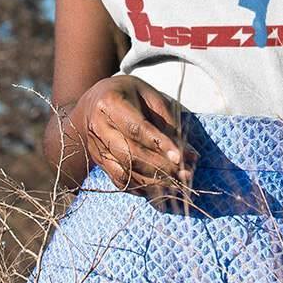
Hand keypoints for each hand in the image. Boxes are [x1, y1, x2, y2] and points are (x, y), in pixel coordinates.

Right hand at [72, 75, 197, 203]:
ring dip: (154, 182)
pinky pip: (120, 181)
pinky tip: (160, 188)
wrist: (94, 101)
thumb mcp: (149, 95)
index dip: (159, 144)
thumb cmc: (129, 94)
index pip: (136, 128)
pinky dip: (141, 188)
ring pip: (125, 172)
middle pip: (130, 154)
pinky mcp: (99, 162)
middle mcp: (98, 128)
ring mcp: (96, 147)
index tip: (180, 157)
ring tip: (178, 184)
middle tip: (186, 173)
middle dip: (160, 167)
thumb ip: (166, 121)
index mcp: (110, 103)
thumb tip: (188, 153)